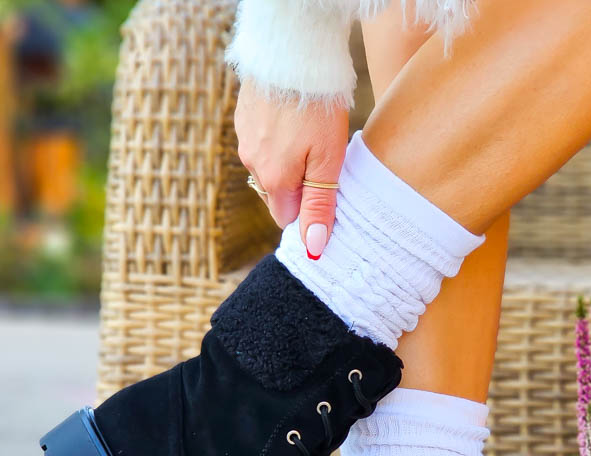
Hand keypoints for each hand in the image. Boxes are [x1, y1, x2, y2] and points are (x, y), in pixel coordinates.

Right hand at [235, 79, 348, 257]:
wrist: (292, 51)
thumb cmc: (318, 107)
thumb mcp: (328, 161)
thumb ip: (320, 206)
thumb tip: (312, 250)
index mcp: (274, 180)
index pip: (286, 218)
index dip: (307, 210)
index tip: (325, 191)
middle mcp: (253, 164)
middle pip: (277, 194)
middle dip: (298, 186)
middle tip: (322, 158)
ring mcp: (244, 139)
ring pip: (269, 167)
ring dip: (288, 161)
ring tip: (309, 135)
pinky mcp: (243, 117)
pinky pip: (261, 142)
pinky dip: (277, 138)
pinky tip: (293, 120)